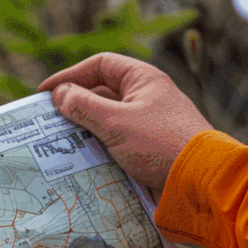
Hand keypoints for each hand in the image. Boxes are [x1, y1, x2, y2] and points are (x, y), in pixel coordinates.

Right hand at [38, 53, 216, 190]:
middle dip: (75, 106)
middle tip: (48, 123)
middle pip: (102, 93)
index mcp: (143, 79)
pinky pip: (117, 142)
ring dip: (85, 130)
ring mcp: (149, 124)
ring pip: (108, 120)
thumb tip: (59, 95)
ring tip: (60, 144)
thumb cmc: (160, 144)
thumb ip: (83, 107)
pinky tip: (82, 161)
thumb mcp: (116, 122)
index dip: (70, 76)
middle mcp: (147, 97)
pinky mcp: (149, 149)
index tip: (46, 93)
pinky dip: (99, 148)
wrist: (201, 181)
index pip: (100, 65)